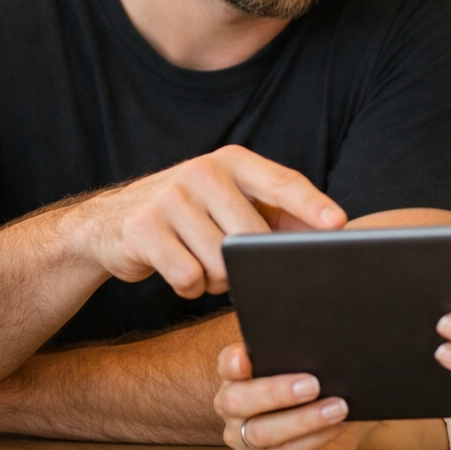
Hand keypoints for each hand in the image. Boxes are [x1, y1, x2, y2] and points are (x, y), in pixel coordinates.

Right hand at [71, 145, 345, 299]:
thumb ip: (276, 213)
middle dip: (250, 266)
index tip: (339, 224)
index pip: (282, 181)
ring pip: (222, 264)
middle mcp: (202, 172)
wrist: (111, 224)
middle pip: (254, 238)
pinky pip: (189, 277)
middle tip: (231, 262)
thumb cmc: (188, 216)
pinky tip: (176, 270)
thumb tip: (330, 233)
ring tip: (199, 262)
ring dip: (216, 280)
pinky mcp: (144, 229)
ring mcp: (170, 198)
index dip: (313, 204)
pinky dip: (189, 287)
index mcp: (231, 162)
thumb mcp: (229, 202)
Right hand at [214, 343, 364, 449]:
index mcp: (235, 377)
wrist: (325, 429)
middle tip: (312, 385)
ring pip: (264, 432)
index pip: (227, 365)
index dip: (232, 362)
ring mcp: (242, 440)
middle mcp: (231, 409)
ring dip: (304, 420)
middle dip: (275, 392)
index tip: (244, 358)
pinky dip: (316, 438)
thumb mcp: (303, 371)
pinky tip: (338, 425)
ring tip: (336, 408)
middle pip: (239, 401)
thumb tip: (320, 351)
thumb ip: (299, 359)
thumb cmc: (309, 392)